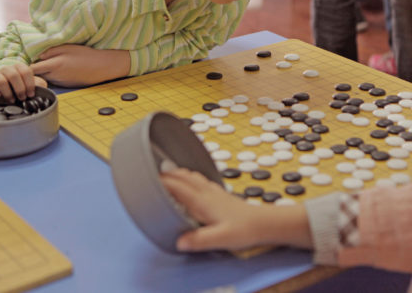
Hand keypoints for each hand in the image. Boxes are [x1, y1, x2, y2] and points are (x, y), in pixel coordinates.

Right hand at [0, 62, 46, 101]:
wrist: (4, 86)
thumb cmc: (20, 86)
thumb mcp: (31, 84)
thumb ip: (39, 84)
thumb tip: (41, 88)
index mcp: (19, 67)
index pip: (26, 72)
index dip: (29, 84)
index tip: (31, 94)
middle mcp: (7, 68)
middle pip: (13, 76)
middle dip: (19, 89)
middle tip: (22, 98)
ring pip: (1, 81)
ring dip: (8, 93)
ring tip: (12, 100)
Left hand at [30, 44, 130, 86]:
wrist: (101, 67)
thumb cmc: (85, 54)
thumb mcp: (67, 47)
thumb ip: (50, 51)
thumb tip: (37, 56)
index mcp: (54, 65)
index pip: (31, 69)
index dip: (26, 67)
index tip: (26, 62)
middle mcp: (55, 76)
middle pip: (36, 76)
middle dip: (33, 71)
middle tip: (35, 62)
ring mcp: (60, 82)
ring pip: (44, 79)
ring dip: (42, 74)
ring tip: (48, 64)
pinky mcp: (65, 86)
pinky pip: (53, 81)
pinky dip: (52, 76)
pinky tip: (59, 70)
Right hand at [161, 168, 311, 251]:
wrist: (264, 223)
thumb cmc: (244, 230)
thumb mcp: (220, 238)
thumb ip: (200, 239)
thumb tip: (180, 241)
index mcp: (202, 202)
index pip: (178, 187)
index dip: (162, 182)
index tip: (147, 178)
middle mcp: (207, 193)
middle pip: (183, 178)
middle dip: (167, 173)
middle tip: (152, 170)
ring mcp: (214, 192)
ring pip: (192, 177)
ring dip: (179, 173)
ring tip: (169, 171)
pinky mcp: (221, 195)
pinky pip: (201, 181)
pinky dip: (191, 177)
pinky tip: (194, 180)